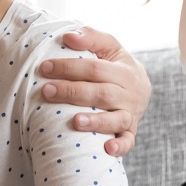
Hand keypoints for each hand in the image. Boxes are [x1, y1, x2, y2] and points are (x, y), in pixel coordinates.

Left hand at [39, 27, 151, 156]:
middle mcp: (129, 94)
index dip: (69, 67)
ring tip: (75, 121)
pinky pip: (128, 141)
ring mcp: (130, 114)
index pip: (95, 69)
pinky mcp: (130, 131)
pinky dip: (120, 146)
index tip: (44, 68)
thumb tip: (68, 36)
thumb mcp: (108, 46)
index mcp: (124, 71)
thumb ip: (90, 37)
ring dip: (96, 121)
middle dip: (72, 92)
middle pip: (101, 94)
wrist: (141, 86)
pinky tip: (107, 149)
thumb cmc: (116, 64)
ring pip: (116, 119)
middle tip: (47, 91)